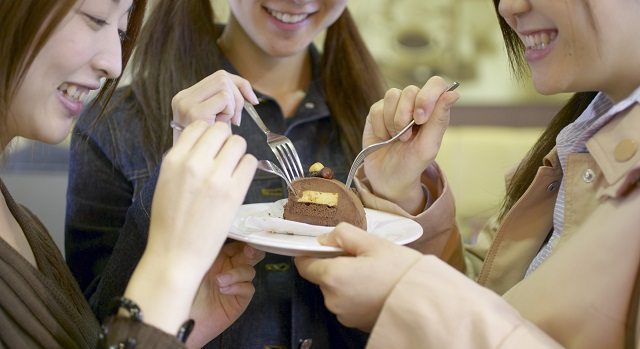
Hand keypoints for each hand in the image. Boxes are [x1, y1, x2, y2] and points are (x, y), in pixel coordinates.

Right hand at [126, 121, 256, 333]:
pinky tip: (239, 181)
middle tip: (224, 159)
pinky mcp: (233, 192)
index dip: (208, 135)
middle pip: (221, 130)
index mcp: (173, 159)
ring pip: (239, 143)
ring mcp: (215, 177)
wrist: (175, 255)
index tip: (211, 148)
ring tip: (232, 171)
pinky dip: (247, 168)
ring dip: (238, 154)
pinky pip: (250, 163)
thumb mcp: (166, 182)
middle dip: (225, 141)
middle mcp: (194, 163)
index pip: (199, 126)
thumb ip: (183, 161)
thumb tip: (204, 145)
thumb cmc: (169, 223)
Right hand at [171, 70, 257, 142]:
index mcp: (185, 97)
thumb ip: (226, 104)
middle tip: (236, 118)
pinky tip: (224, 126)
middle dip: (237, 95)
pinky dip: (230, 112)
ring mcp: (186, 104)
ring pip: (224, 86)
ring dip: (233, 106)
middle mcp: (182, 98)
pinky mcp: (194, 112)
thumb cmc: (208, 149)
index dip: (240, 85)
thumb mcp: (218, 121)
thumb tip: (251, 97)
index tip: (252, 100)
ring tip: (226, 123)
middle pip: (222, 77)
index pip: (219, 76)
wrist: (193, 173)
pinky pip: (224, 99)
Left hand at [186, 242, 264, 347]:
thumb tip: (215, 233)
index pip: (236, 244)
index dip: (242, 239)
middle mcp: (229, 269)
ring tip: (219, 282)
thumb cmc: (181, 291)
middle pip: (249, 255)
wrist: (180, 320)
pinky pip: (248, 288)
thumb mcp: (191, 266)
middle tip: (248, 251)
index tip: (244, 237)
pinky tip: (223, 291)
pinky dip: (238, 287)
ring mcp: (235, 285)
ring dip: (237, 273)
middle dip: (251, 251)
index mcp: (218, 257)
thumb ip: (205, 250)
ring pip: (249, 271)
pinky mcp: (239, 300)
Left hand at [295, 223, 421, 331]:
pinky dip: (356, 295)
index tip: (326, 246)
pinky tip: (376, 288)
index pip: (304, 264)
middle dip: (336, 265)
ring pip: (336, 290)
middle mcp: (332, 299)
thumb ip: (343, 234)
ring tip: (373, 273)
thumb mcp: (373, 242)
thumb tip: (325, 237)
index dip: (312, 253)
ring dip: (347, 281)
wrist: (425, 305)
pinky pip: (348, 303)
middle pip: (322, 277)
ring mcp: (343, 315)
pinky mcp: (355, 324)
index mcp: (333, 276)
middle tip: (362, 257)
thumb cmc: (401, 272)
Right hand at [362, 76, 458, 212]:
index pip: (435, 84)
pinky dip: (380, 126)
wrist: (389, 178)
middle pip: (410, 90)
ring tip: (396, 138)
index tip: (420, 119)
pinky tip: (384, 138)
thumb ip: (439, 119)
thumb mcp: (428, 146)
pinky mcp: (377, 112)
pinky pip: (377, 108)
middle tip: (405, 137)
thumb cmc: (412, 163)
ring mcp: (395, 106)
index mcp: (433, 109)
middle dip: (405, 115)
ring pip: (392, 95)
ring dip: (393, 121)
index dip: (427, 96)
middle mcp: (414, 104)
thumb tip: (454, 94)